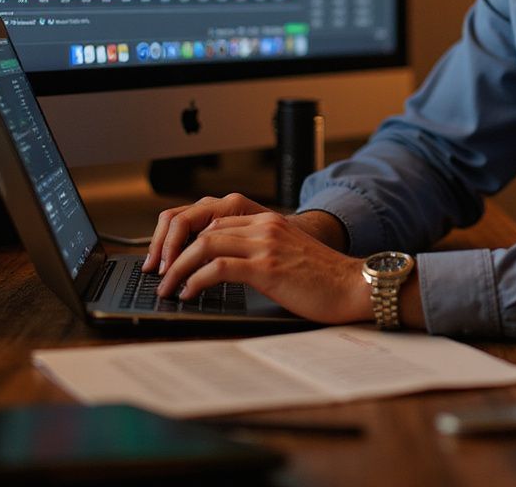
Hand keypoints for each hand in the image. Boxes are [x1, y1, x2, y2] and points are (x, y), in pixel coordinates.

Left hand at [142, 193, 347, 276]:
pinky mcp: (266, 266)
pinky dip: (196, 280)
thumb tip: (225, 269)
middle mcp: (265, 226)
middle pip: (204, 229)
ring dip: (178, 268)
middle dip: (175, 252)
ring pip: (204, 245)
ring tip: (167, 288)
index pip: (215, 221)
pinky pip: (218, 268)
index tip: (172, 261)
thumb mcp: (289, 255)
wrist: (354, 285)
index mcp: (269, 221)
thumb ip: (261, 253)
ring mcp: (265, 244)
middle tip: (161, 275)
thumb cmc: (325, 278)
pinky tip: (188, 294)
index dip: (188, 240)